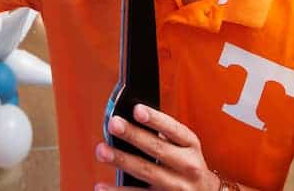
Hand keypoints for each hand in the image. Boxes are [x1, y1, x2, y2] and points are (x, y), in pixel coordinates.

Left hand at [94, 104, 218, 190]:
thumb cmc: (187, 165)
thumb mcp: (185, 147)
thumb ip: (164, 134)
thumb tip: (130, 120)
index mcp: (190, 146)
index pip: (173, 129)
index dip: (155, 119)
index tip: (137, 110)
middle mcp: (187, 166)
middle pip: (157, 149)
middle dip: (134, 136)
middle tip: (114, 124)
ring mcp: (176, 187)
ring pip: (146, 172)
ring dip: (122, 160)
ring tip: (102, 151)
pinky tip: (102, 186)